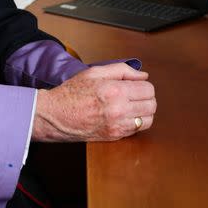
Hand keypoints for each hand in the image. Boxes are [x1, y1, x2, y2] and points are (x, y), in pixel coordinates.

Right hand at [32, 63, 155, 141]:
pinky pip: (137, 130)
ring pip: (148, 120)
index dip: (143, 85)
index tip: (135, 85)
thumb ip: (122, 70)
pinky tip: (122, 115)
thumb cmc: (72, 92)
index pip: (148, 89)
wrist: (55, 115)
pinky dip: (134, 122)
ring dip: (143, 112)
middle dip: (146, 98)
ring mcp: (117, 126)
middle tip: (134, 95)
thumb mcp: (94, 72)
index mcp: (114, 91)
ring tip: (130, 106)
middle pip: (152, 105)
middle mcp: (118, 110)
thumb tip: (143, 75)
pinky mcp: (114, 137)